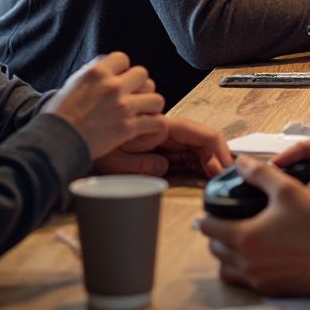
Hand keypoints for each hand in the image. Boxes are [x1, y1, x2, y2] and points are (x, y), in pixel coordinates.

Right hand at [44, 52, 164, 160]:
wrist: (54, 143)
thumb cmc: (58, 116)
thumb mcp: (72, 85)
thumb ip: (92, 74)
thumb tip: (105, 67)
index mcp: (97, 72)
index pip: (123, 59)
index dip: (122, 69)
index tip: (119, 80)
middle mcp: (112, 86)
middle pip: (143, 74)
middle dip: (140, 85)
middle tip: (133, 97)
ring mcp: (122, 106)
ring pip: (156, 98)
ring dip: (151, 105)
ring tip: (144, 113)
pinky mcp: (127, 128)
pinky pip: (157, 121)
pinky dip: (155, 125)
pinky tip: (148, 128)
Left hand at [96, 116, 232, 177]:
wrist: (85, 136)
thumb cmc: (98, 145)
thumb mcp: (116, 159)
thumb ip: (142, 163)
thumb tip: (165, 166)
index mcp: (163, 127)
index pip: (202, 135)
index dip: (218, 152)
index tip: (224, 171)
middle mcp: (170, 128)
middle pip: (206, 140)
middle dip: (219, 159)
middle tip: (224, 182)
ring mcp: (168, 136)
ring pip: (200, 146)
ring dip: (211, 162)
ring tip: (216, 182)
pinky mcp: (163, 144)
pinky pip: (189, 152)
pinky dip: (200, 163)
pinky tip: (203, 176)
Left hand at [198, 157, 309, 295]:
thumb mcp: (287, 189)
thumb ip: (260, 174)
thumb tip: (241, 162)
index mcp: (246, 238)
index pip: (209, 229)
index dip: (205, 216)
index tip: (207, 210)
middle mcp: (249, 264)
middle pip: (216, 251)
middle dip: (215, 236)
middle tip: (223, 222)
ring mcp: (261, 281)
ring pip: (228, 271)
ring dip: (227, 256)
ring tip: (238, 240)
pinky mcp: (275, 291)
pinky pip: (247, 283)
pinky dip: (245, 270)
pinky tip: (259, 256)